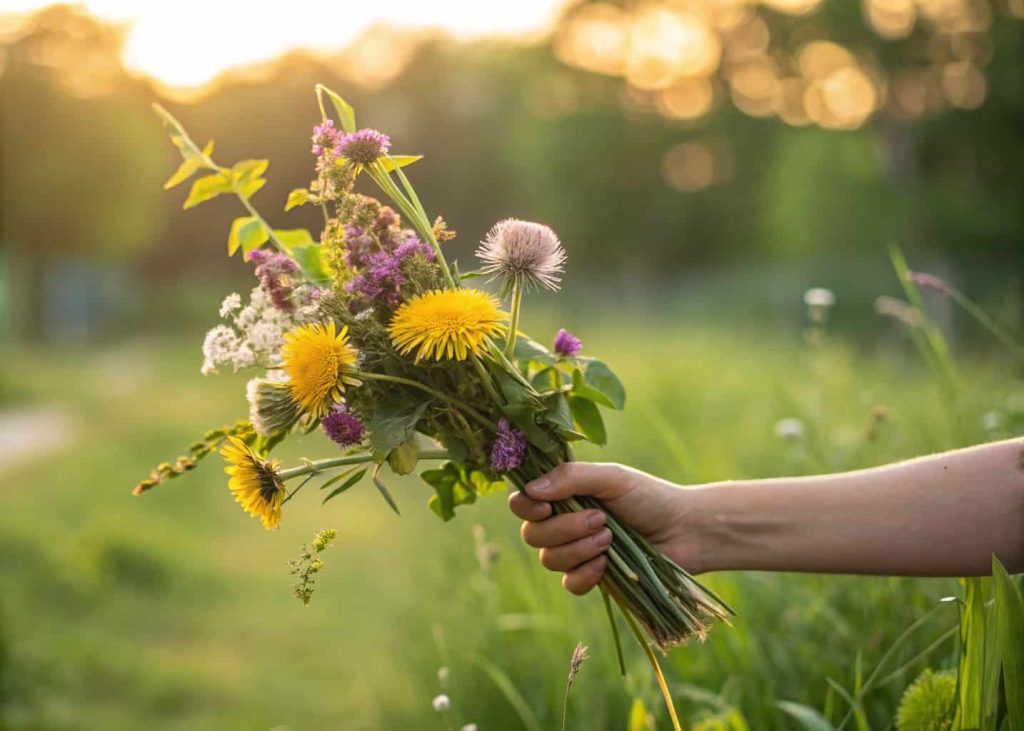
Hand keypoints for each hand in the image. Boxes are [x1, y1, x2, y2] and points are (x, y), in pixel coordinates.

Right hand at [508, 462, 698, 595]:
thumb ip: (572, 477)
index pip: (522, 502)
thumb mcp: (612, 477)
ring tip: (610, 538)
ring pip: (549, 560)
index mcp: (563, 494)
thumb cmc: (649, 496)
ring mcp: (576, 552)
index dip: (526, 507)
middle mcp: (563, 522)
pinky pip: (569, 584)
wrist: (684, 530)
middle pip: (531, 535)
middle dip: (563, 529)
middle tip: (600, 519)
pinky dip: (585, 575)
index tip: (546, 506)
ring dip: (579, 549)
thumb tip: (531, 489)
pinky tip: (607, 564)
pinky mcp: (592, 577)